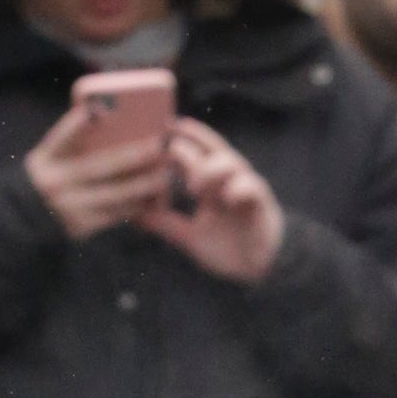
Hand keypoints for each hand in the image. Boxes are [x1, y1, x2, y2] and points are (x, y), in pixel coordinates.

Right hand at [27, 97, 178, 242]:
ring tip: (165, 172)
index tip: (98, 110)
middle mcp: (54, 182)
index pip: (62, 137)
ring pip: (114, 193)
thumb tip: (107, 115)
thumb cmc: (52, 177)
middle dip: (133, 155)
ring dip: (143, 183)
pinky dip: (136, 204)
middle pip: (99, 166)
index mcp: (45, 159)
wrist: (28, 218)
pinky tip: (153, 195)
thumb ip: (73, 139)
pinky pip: (116, 214)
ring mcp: (68, 206)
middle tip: (160, 145)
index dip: (77, 124)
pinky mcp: (81, 226)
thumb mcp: (50, 157)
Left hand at [138, 117, 285, 285]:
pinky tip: (227, 197)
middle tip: (171, 148)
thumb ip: (165, 224)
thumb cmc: (228, 248)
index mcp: (213, 184)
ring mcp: (246, 190)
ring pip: (232, 163)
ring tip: (194, 186)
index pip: (197, 153)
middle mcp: (229, 181)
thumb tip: (135, 215)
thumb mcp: (189, 237)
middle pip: (214, 149)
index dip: (183, 138)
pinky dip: (240, 188)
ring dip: (211, 169)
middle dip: (194, 143)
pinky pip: (253, 188)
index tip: (163, 128)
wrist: (260, 269)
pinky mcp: (261, 204)